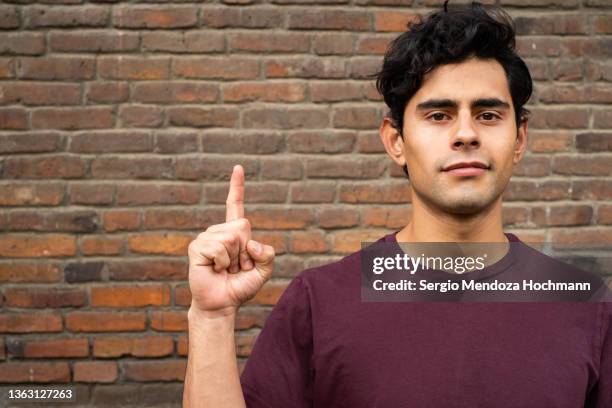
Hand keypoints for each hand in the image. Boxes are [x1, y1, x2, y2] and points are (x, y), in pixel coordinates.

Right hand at [187, 165, 274, 316]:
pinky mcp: (196, 247)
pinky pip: (219, 248)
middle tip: (236, 266)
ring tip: (225, 269)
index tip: (238, 167)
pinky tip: (215, 269)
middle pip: (243, 226)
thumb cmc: (240, 287)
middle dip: (246, 251)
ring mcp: (206, 238)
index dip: (237, 187)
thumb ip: (268, 256)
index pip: (235, 205)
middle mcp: (219, 231)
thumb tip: (252, 243)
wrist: (222, 304)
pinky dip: (222, 262)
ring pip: (232, 238)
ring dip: (234, 259)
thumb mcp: (263, 272)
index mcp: (234, 232)